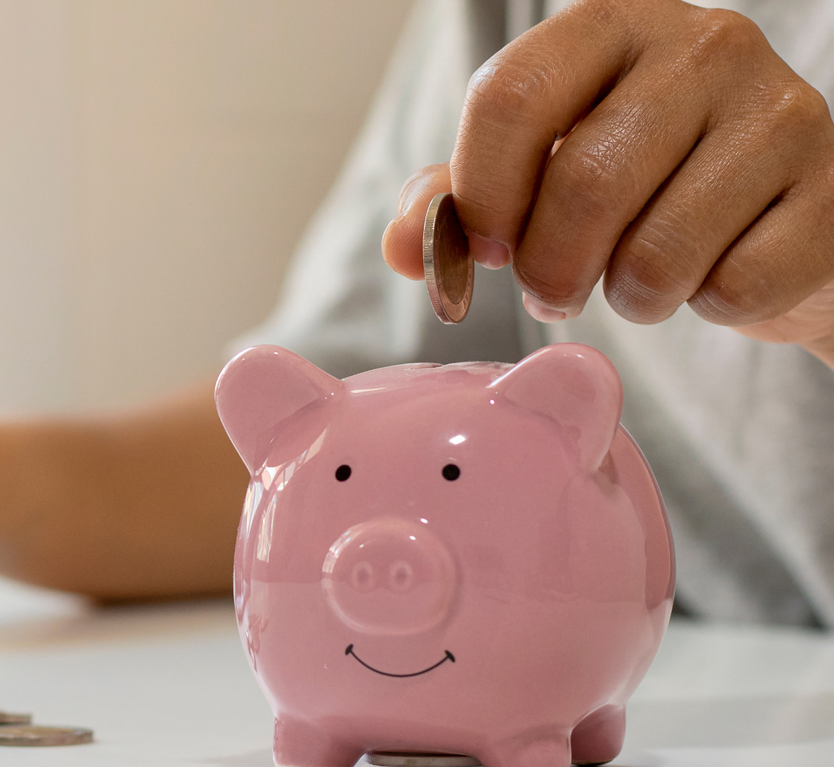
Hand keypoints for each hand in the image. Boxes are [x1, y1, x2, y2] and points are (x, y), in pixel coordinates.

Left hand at [382, 0, 833, 363]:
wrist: (780, 215)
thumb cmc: (640, 185)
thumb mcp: (539, 173)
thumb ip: (460, 200)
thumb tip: (407, 246)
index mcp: (611, 24)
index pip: (510, 95)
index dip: (482, 192)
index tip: (487, 245)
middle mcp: (705, 46)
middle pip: (583, 183)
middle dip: (548, 267)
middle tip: (553, 288)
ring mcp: (782, 112)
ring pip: (658, 251)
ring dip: (627, 297)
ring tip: (633, 282)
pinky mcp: (831, 193)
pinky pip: (733, 287)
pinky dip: (704, 306)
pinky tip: (712, 274)